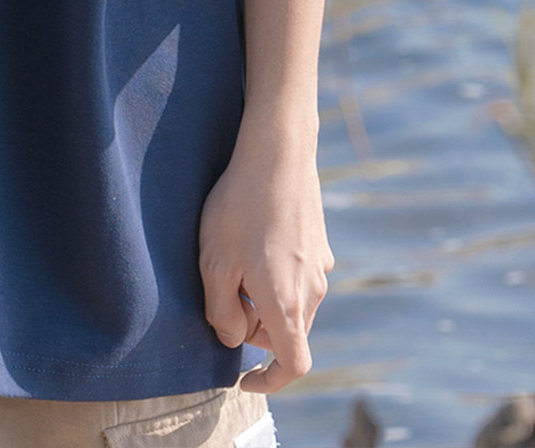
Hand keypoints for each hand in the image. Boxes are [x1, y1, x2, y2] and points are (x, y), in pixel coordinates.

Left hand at [197, 131, 333, 392]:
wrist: (277, 153)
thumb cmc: (239, 208)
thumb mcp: (214, 264)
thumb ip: (221, 313)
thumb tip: (235, 338)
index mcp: (287, 304)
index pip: (293, 365)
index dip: (269, 382)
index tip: (243, 377)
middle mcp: (312, 290)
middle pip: (288, 334)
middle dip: (256, 331)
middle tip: (224, 297)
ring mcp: (320, 265)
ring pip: (293, 304)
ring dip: (265, 301)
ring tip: (235, 261)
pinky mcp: (319, 243)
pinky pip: (298, 276)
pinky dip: (277, 276)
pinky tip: (253, 239)